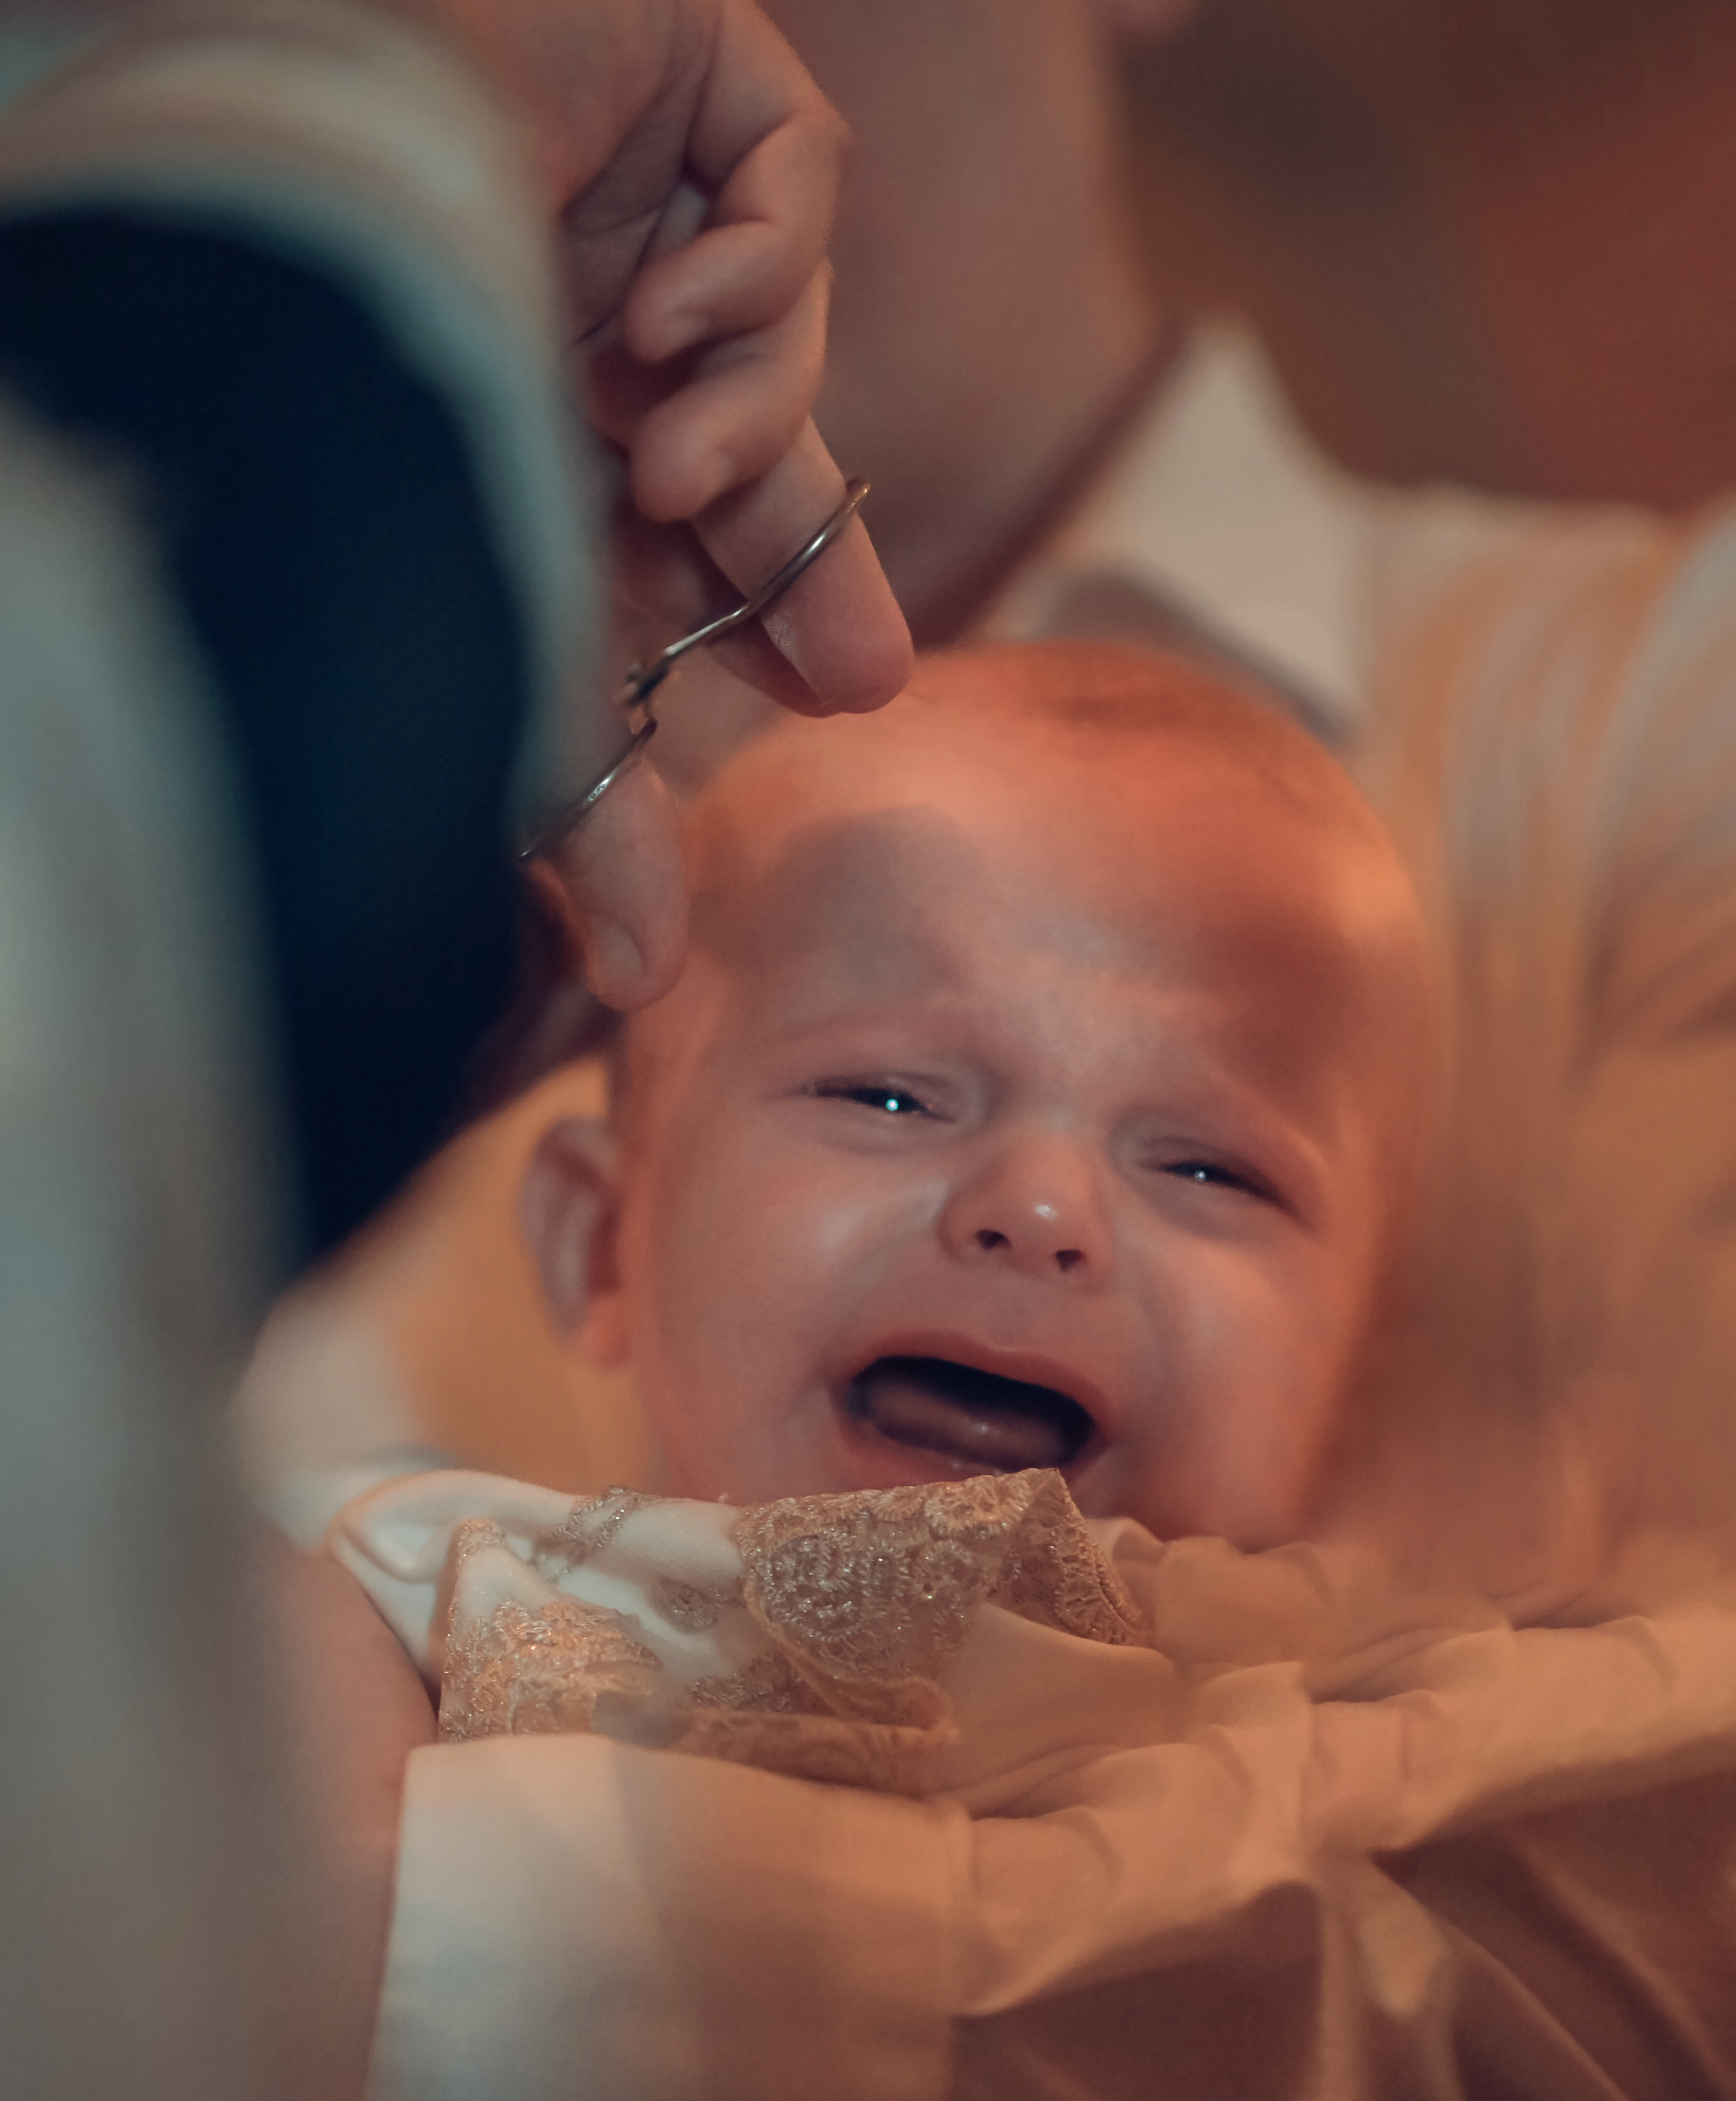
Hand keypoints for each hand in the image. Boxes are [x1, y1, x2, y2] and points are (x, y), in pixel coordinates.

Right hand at [402, 0, 912, 1005]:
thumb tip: (640, 983)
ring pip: (777, 325)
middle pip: (752, 437)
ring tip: (674, 468)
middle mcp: (574, 301)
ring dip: (751, 420)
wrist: (308, 187)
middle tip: (868, 678)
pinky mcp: (677, 60)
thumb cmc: (375, 407)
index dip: (767, 603)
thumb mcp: (508, 630)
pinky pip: (792, 178)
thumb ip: (586, 800)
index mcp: (521, 408)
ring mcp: (627, 179)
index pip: (673, 518)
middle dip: (813, 552)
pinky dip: (761, 269)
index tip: (844, 698)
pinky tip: (669, 320)